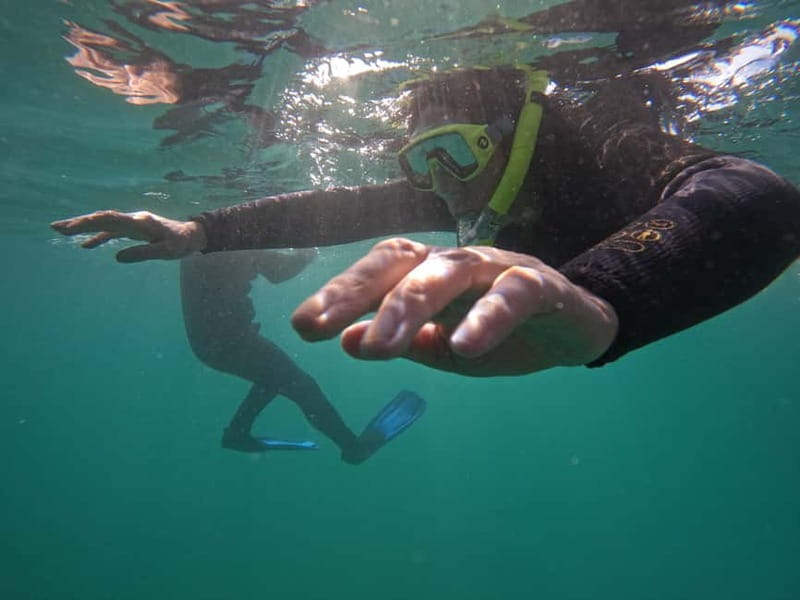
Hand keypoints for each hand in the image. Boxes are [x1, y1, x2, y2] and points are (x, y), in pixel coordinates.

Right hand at [50, 210, 206, 261]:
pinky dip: (98, 237)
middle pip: (101, 218)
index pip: (109, 220)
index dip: (88, 223)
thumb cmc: (181, 243)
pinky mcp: (133, 230)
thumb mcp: (166, 251)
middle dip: (78, 223)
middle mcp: (133, 219)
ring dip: (83, 227)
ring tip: (61, 231)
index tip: (71, 228)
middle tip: (55, 227)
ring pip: (104, 223)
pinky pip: (112, 231)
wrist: (192, 235)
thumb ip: (143, 253)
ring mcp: (132, 224)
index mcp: (140, 222)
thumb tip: (117, 257)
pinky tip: (86, 245)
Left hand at [291, 238, 618, 375]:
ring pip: (449, 273)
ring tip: (381, 346)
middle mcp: (457, 262)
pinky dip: (487, 318)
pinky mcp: (542, 284)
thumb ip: (405, 344)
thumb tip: (348, 341)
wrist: (576, 329)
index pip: (379, 271)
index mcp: (430, 273)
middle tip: (322, 329)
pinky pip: (512, 294)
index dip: (341, 293)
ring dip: (410, 305)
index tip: (304, 326)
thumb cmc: (502, 336)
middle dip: (359, 294)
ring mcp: (499, 267)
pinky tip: (462, 346)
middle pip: (403, 264)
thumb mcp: (445, 348)